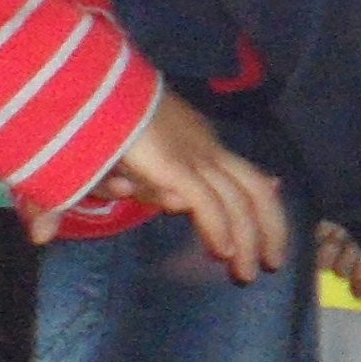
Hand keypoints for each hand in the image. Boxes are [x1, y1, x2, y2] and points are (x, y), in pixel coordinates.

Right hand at [98, 94, 292, 281]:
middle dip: (269, 229)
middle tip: (271, 263)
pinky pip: (204, 201)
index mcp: (200, 139)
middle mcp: (205, 146)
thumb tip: (169, 202)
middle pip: (254, 189)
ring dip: (245, 240)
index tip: (274, 236)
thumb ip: (150, 180)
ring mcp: (191, 154)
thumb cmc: (101, 120)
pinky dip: (217, 227)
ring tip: (245, 273)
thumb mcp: (132, 154)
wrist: (86, 88)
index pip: (245, 175)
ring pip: (236, 201)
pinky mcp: (171, 164)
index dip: (265, 203)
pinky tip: (223, 252)